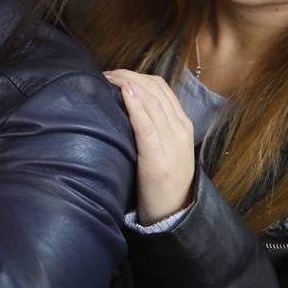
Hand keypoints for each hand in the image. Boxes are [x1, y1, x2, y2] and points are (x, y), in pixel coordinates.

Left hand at [104, 70, 195, 224]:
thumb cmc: (163, 180)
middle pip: (154, 90)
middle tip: (105, 74)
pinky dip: (136, 105)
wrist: (174, 213)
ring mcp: (171, 142)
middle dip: (128, 76)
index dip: (137, 76)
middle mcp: (179, 129)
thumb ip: (156, 126)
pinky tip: (124, 94)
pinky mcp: (158, 157)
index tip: (115, 73)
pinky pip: (147, 124)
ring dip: (127, 85)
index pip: (161, 88)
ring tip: (107, 79)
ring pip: (151, 101)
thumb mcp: (167, 148)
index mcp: (182, 124)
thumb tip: (128, 105)